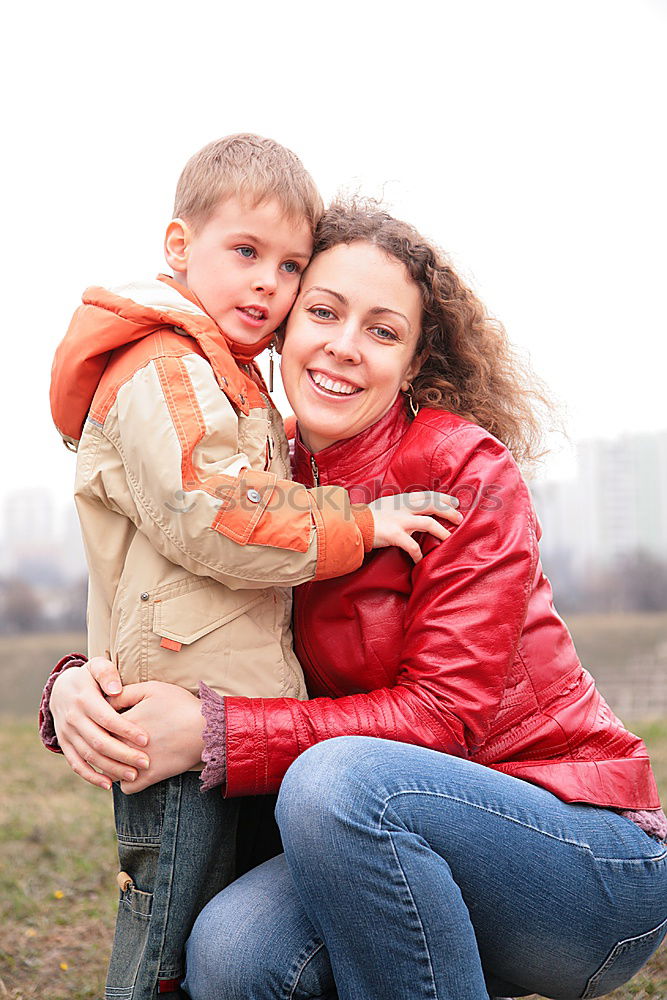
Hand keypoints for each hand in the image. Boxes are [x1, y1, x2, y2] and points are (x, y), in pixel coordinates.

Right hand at [50, 657, 149, 789]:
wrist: (59, 688)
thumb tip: (116, 690)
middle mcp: (73, 718)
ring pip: (89, 755)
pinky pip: (76, 764)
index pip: (107, 718)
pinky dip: (91, 776)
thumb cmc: (88, 677)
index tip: (146, 739)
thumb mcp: (96, 666)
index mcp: (84, 699)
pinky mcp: (65, 744)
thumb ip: (107, 673)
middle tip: (145, 762)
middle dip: (123, 754)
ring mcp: (67, 734)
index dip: (126, 730)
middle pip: (99, 741)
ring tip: (133, 775)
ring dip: (111, 768)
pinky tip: (109, 784)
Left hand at [108, 682, 204, 793]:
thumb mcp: (153, 689)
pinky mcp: (149, 779)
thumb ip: (125, 693)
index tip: (105, 721)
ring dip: (111, 766)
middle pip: (100, 751)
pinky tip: (131, 773)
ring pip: (110, 772)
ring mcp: (136, 765)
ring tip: (117, 757)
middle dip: (102, 746)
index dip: (99, 725)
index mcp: (123, 724)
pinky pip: (127, 788)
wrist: (205, 729)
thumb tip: (105, 699)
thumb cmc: (180, 705)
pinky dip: (126, 783)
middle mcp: (125, 746)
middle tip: (107, 740)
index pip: (97, 728)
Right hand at [369, 491, 461, 562]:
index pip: (427, 496)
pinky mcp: (394, 535)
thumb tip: (411, 510)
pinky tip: (421, 560)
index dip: (442, 498)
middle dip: (448, 511)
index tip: (455, 502)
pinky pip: (412, 546)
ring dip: (441, 531)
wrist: (351, 524)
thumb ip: (399, 507)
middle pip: (432, 505)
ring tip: (449, 537)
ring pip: (428, 523)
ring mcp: (399, 521)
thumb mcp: (385, 505)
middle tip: (459, 518)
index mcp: (401, 500)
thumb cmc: (366, 517)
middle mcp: (402, 508)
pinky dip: (418, 554)